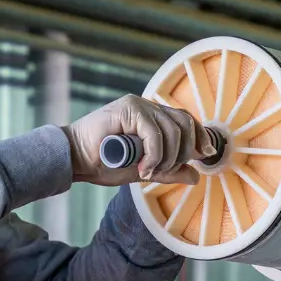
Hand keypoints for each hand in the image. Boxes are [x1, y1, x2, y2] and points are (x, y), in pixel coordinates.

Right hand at [64, 95, 210, 185]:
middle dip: (183, 152)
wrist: (75, 160)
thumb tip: (196, 175)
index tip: (205, 154)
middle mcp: (147, 106)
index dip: (199, 136)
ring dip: (166, 157)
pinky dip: (154, 154)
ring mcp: (138, 104)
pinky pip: (154, 133)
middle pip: (184, 123)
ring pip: (172, 130)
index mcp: (153, 116)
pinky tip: (143, 167)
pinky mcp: (128, 109)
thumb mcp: (145, 171)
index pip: (186, 120)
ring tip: (149, 171)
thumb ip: (168, 171)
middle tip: (165, 170)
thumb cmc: (105, 164)